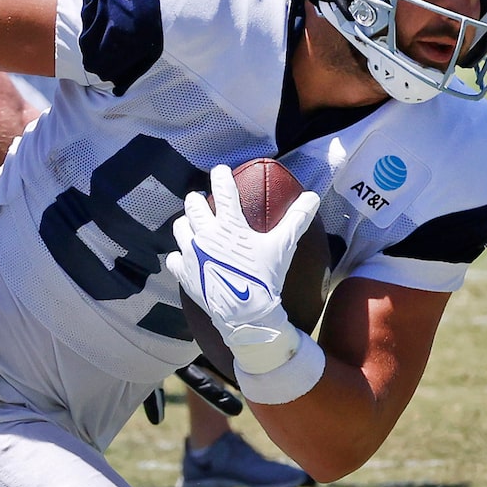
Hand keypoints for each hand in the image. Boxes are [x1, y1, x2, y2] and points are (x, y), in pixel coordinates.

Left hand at [162, 168, 320, 376]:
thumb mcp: (283, 247)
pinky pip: (174, 258)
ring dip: (187, 223)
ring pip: (180, 227)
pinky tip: (187, 257)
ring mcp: (191, 254)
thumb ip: (296, 219)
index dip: (221, 176)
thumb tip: (312, 196)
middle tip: (203, 201)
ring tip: (194, 226)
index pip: (222, 190)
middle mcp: (205, 234)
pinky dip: (180, 255)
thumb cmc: (264, 279)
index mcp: (229, 225)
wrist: (245, 315)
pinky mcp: (183, 273)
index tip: (220, 170)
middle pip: (192, 205)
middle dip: (197, 199)